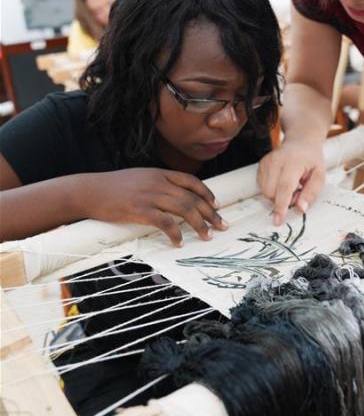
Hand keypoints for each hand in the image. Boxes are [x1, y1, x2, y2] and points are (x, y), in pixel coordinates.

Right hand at [83, 168, 227, 246]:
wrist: (88, 191)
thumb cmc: (111, 188)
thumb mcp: (138, 178)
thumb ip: (156, 184)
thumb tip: (172, 197)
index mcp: (158, 173)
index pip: (190, 181)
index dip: (206, 193)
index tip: (216, 205)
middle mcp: (158, 182)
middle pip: (192, 197)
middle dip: (210, 213)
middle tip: (222, 225)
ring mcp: (150, 195)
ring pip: (184, 209)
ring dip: (199, 224)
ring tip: (207, 236)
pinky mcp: (140, 210)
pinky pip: (166, 223)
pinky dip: (176, 233)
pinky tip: (179, 242)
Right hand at [257, 140, 325, 225]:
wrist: (301, 142)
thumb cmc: (311, 160)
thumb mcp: (319, 176)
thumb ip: (311, 193)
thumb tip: (300, 209)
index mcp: (293, 162)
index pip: (284, 187)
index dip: (281, 205)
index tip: (278, 220)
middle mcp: (276, 160)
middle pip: (271, 192)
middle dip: (283, 200)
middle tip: (297, 192)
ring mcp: (266, 162)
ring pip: (265, 192)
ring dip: (277, 196)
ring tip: (290, 186)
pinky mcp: (261, 165)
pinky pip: (262, 187)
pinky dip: (272, 190)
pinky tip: (282, 182)